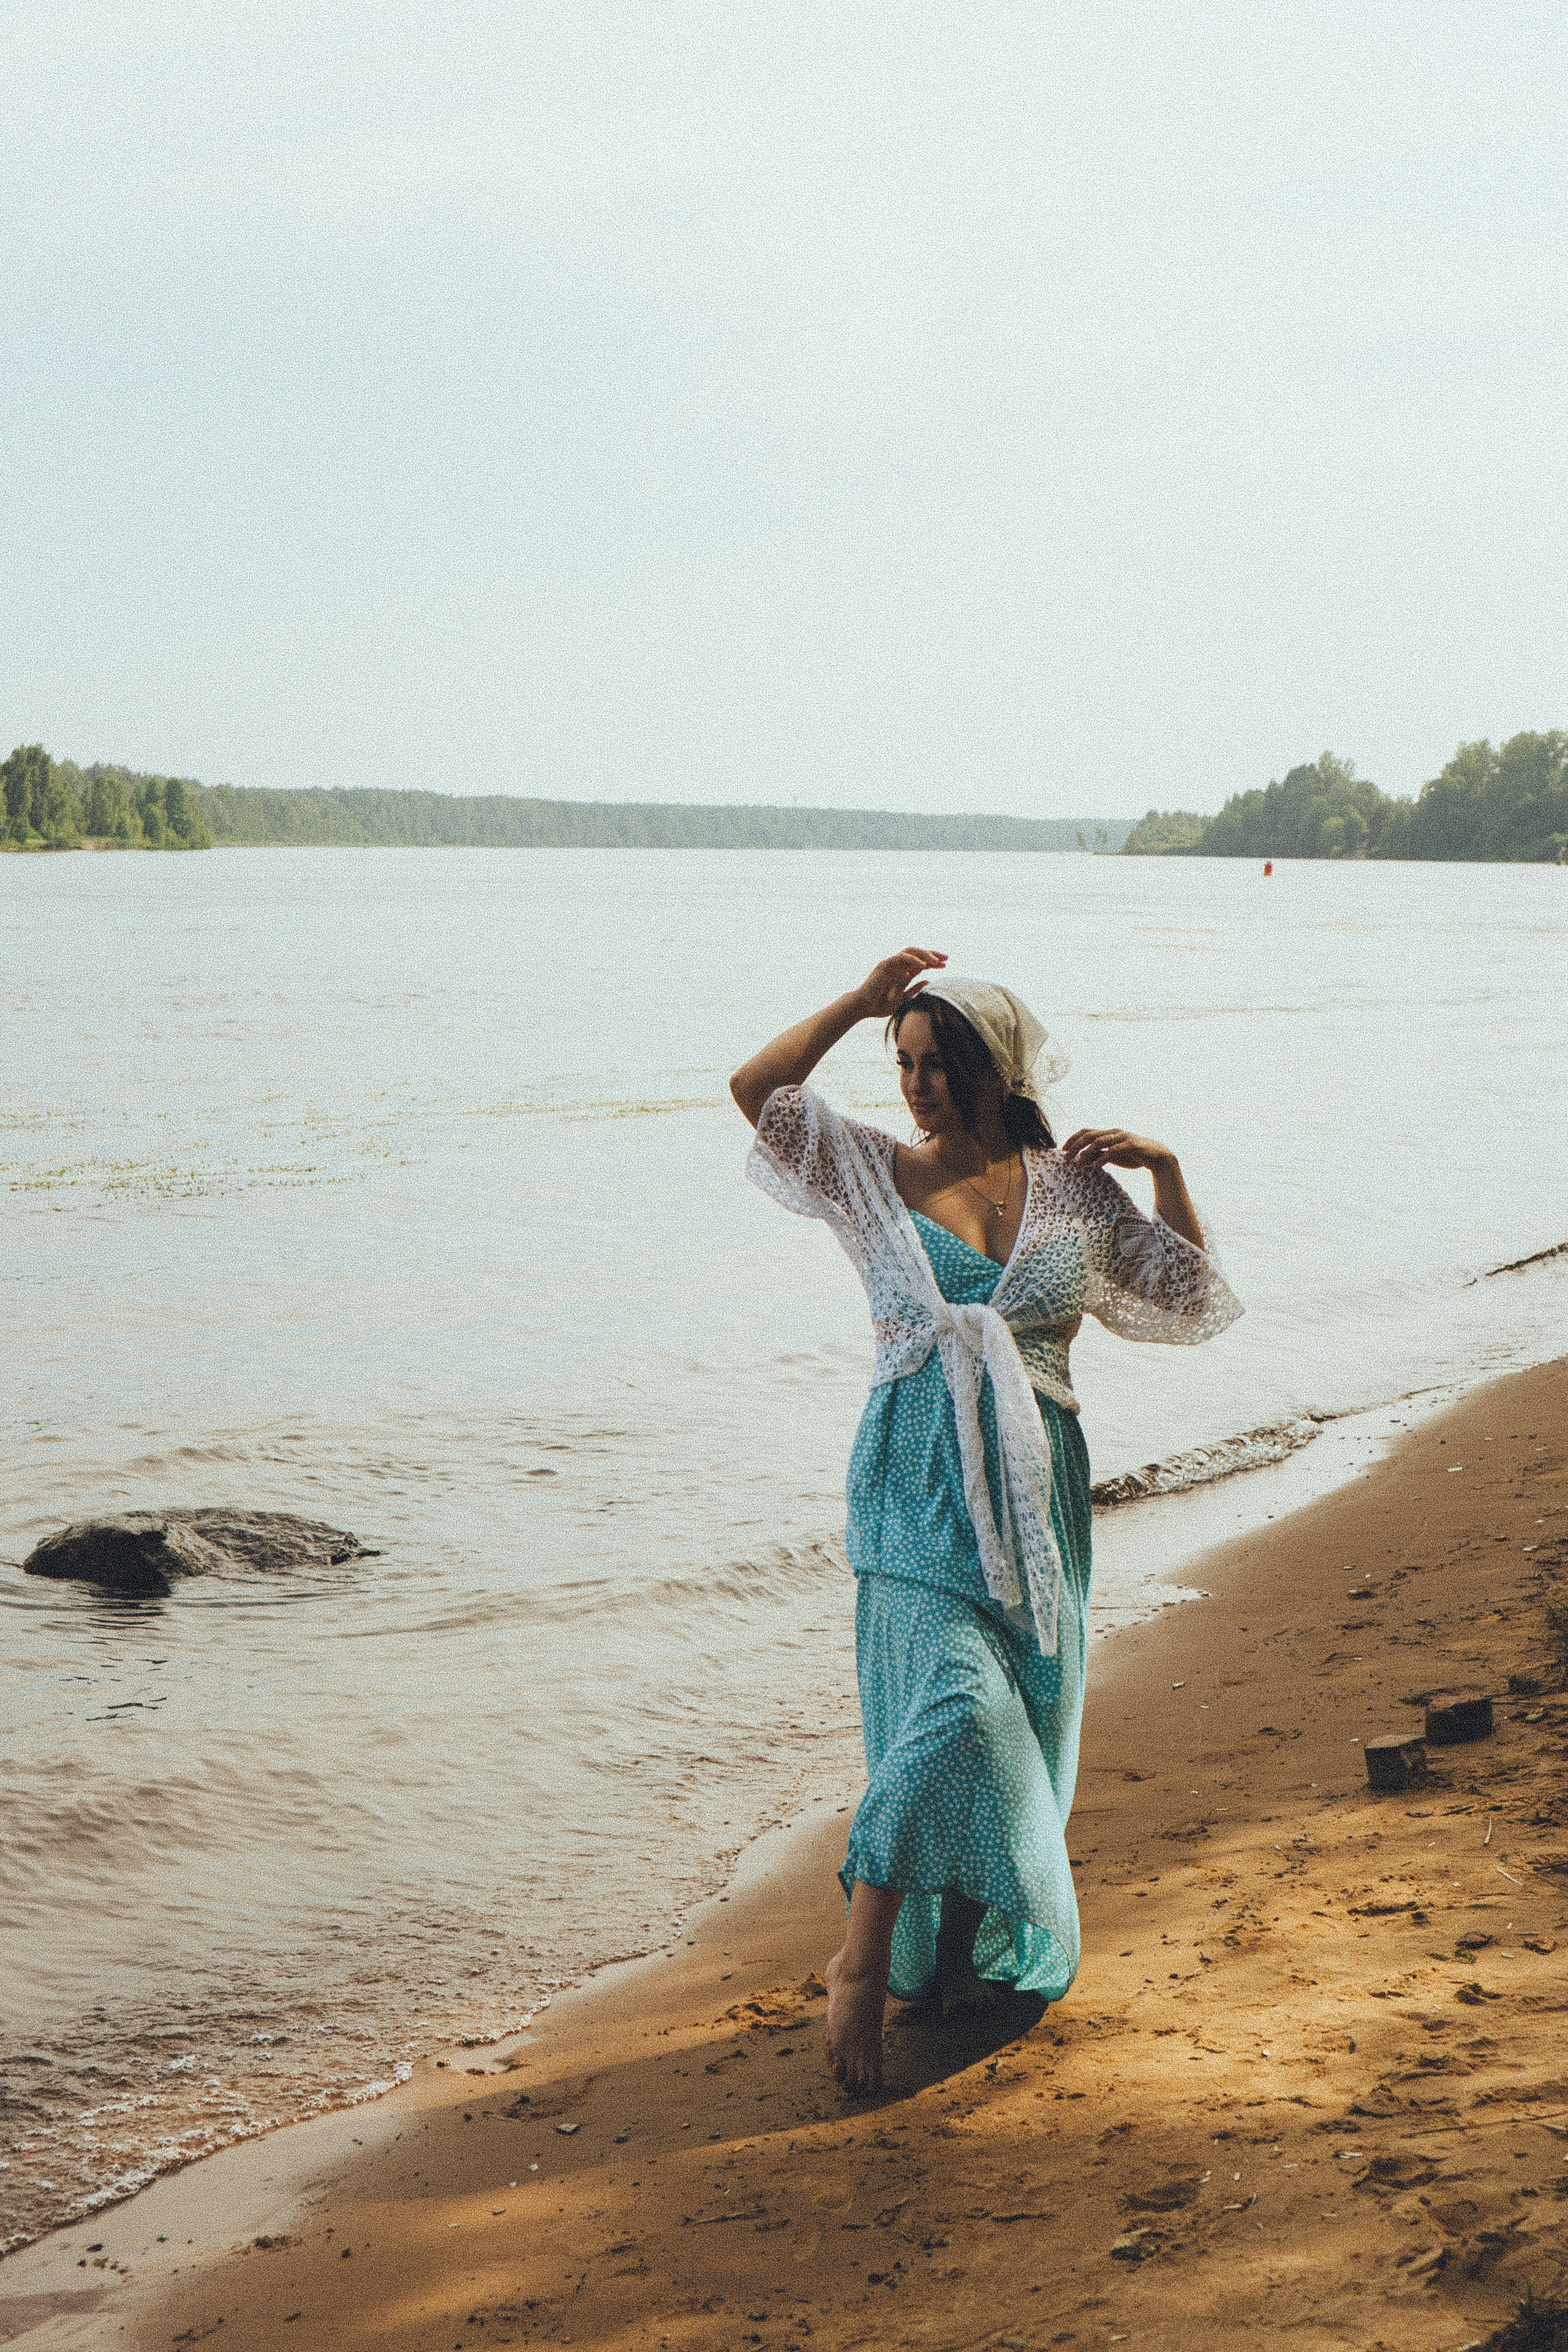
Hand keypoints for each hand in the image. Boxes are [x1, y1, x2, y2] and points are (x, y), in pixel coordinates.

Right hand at [852, 947, 947, 1020]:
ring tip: (936, 960)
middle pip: (918, 954)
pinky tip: (922, 965)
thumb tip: (928, 982)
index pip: (921, 963)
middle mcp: (898, 966)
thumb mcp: (902, 999)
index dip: (934, 962)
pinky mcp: (884, 965)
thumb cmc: (880, 1005)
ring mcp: (891, 964)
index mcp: (903, 973)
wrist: (864, 1007)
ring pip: (910, 952)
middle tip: (946, 958)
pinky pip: (900, 958)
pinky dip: (912, 960)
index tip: (945, 964)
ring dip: (924, 954)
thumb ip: (914, 990)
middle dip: (932, 954)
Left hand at [1059, 1127, 1173, 1174]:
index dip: (1073, 1138)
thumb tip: (1081, 1159)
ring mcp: (1122, 1137)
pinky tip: (1095, 1166)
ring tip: (1078, 1163)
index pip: (1086, 1131)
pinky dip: (1102, 1158)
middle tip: (1066, 1157)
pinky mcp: (1130, 1145)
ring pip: (1099, 1141)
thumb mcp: (1113, 1156)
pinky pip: (1113, 1150)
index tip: (1062, 1149)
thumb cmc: (1133, 1155)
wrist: (1157, 1157)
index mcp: (1108, 1133)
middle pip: (1089, 1135)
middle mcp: (1113, 1132)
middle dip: (1075, 1146)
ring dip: (1086, 1152)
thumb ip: (1099, 1154)